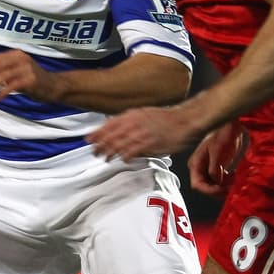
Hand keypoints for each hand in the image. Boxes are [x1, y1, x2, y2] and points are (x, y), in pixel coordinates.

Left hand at [0, 50, 57, 101]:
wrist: (53, 86)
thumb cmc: (31, 79)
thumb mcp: (16, 71)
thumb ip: (2, 70)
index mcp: (16, 54)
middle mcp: (21, 59)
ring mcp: (27, 69)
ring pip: (3, 76)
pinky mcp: (31, 80)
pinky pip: (12, 86)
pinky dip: (2, 92)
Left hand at [86, 105, 202, 161]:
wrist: (185, 120)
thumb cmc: (166, 118)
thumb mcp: (144, 113)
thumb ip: (129, 120)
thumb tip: (115, 124)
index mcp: (132, 114)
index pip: (109, 124)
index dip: (97, 133)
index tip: (88, 139)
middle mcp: (135, 122)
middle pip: (112, 135)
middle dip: (100, 145)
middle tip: (94, 152)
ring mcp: (142, 132)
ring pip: (120, 143)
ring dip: (110, 152)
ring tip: (104, 158)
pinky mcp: (150, 142)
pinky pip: (134, 150)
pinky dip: (126, 155)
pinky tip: (122, 160)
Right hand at [187, 120, 245, 196]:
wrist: (231, 126)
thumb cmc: (222, 136)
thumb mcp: (217, 154)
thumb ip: (215, 171)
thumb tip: (217, 183)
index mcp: (195, 164)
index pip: (197, 185)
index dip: (210, 191)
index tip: (222, 190)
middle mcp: (199, 167)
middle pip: (205, 187)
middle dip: (218, 190)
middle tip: (230, 189)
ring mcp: (207, 167)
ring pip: (212, 184)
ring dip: (223, 186)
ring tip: (232, 182)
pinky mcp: (216, 166)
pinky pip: (219, 179)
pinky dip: (226, 181)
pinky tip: (233, 176)